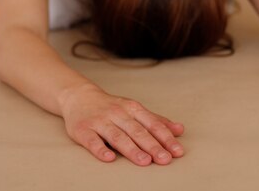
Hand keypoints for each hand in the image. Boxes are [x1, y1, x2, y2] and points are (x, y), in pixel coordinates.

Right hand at [59, 84, 184, 165]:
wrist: (78, 97)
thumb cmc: (111, 107)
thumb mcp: (134, 109)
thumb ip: (156, 120)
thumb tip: (180, 130)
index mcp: (133, 109)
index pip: (152, 124)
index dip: (166, 138)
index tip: (177, 151)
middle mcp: (118, 113)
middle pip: (137, 131)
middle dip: (152, 146)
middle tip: (165, 159)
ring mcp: (100, 121)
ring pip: (117, 136)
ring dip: (132, 149)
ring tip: (144, 161)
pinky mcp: (83, 130)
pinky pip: (92, 140)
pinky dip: (100, 149)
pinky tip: (109, 158)